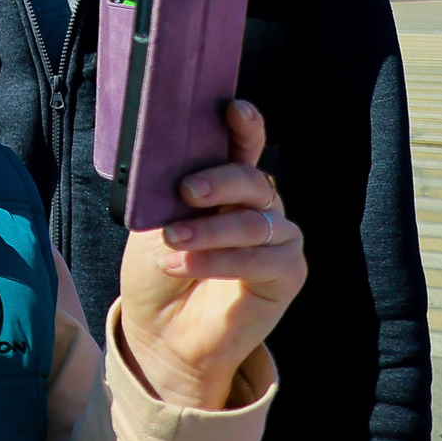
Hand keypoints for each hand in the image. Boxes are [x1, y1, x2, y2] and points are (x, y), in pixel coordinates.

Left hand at [117, 100, 305, 410]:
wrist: (161, 332)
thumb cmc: (157, 272)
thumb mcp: (153, 224)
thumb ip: (169, 194)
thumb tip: (167, 165)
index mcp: (227, 187)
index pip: (243, 148)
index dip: (244, 127)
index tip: (233, 109)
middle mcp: (259, 207)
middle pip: (252, 180)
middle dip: (219, 180)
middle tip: (186, 192)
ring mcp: (278, 239)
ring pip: (254, 221)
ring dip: (209, 230)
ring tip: (170, 240)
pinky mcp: (288, 274)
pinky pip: (260, 259)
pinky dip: (217, 261)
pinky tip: (181, 265)